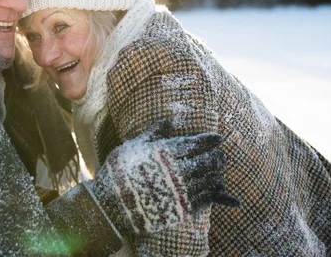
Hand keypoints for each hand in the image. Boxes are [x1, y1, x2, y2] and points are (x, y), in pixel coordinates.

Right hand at [90, 128, 238, 235]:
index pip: (195, 144)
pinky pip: (205, 201)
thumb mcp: (132, 147)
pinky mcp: (181, 209)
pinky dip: (215, 196)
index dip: (209, 141)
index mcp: (166, 153)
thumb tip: (167, 120)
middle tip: (219, 155)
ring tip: (218, 172)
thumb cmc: (118, 172)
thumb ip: (153, 134)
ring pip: (210, 181)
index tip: (219, 138)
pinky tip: (219, 193)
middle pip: (208, 162)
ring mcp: (181, 192)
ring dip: (217, 175)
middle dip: (216, 157)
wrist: (110, 205)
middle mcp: (177, 172)